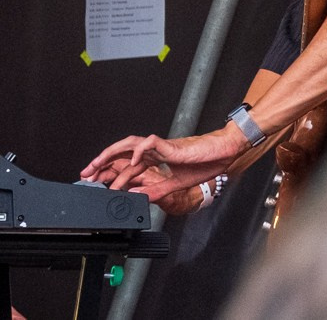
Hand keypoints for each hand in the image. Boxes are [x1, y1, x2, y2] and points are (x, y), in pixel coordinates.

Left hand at [83, 125, 247, 203]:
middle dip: (102, 162)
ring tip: (98, 163)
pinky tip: (131, 161)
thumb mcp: (177, 184)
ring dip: (112, 153)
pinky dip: (138, 150)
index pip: (127, 165)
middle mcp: (155, 151)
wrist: (226, 152)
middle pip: (122, 151)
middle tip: (87, 174)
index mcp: (156, 160)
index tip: (98, 185)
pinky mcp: (171, 146)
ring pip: (130, 143)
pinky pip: (150, 143)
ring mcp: (161, 147)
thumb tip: (135, 197)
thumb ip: (156, 190)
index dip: (111, 174)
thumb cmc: (207, 164)